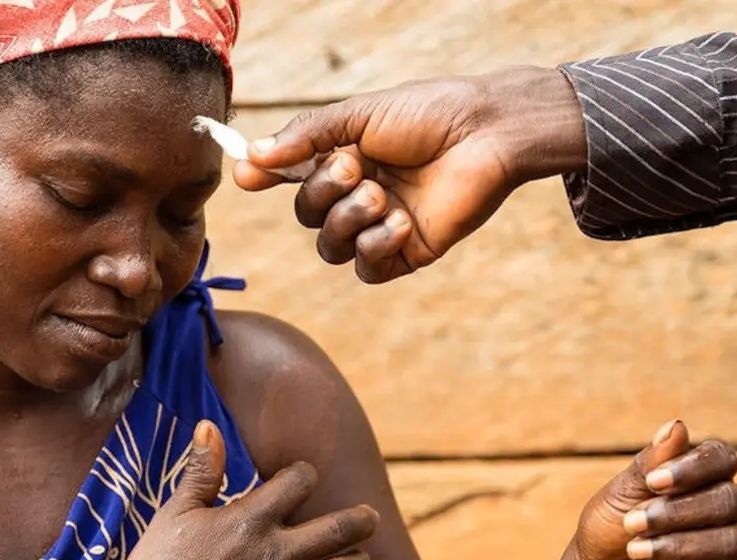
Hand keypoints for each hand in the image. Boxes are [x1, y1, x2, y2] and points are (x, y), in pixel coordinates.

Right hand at [114, 420, 379, 559]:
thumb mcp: (176, 513)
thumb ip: (201, 470)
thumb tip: (208, 426)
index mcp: (252, 519)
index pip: (302, 480)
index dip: (304, 473)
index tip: (298, 478)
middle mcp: (278, 553)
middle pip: (341, 529)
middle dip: (362, 519)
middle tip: (370, 517)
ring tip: (359, 555)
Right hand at [233, 66, 586, 283]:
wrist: (488, 135)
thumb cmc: (430, 114)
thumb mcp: (360, 116)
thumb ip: (306, 137)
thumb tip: (251, 157)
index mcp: (344, 158)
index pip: (291, 176)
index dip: (266, 177)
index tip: (248, 175)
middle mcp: (358, 193)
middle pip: (306, 215)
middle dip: (322, 193)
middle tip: (354, 168)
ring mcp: (380, 226)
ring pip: (330, 247)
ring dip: (349, 220)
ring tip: (382, 195)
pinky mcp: (406, 253)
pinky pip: (366, 268)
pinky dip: (375, 246)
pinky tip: (401, 222)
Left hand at [572, 420, 736, 559]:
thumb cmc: (611, 522)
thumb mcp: (623, 490)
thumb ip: (651, 463)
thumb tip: (677, 425)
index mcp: (702, 475)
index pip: (723, 458)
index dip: (694, 468)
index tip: (653, 482)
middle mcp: (724, 506)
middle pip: (729, 500)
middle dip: (677, 513)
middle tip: (632, 523)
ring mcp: (728, 544)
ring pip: (731, 540)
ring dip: (679, 545)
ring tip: (636, 550)